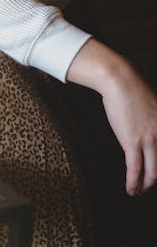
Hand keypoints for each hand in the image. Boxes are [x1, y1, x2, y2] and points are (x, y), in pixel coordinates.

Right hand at [67, 38, 156, 195]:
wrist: (119, 81)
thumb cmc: (132, 91)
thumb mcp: (152, 108)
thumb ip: (154, 123)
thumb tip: (149, 133)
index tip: (155, 176)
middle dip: (154, 180)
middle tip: (148, 186)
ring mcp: (149, 140)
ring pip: (153, 173)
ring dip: (145, 186)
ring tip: (138, 191)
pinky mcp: (132, 142)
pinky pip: (134, 169)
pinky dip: (133, 182)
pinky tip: (130, 189)